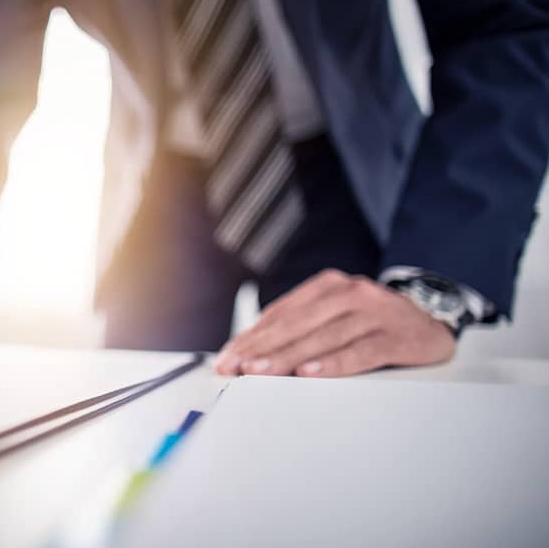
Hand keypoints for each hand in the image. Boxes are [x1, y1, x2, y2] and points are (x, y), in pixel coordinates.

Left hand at [214, 269, 455, 377]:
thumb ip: (300, 328)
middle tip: (235, 368)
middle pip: (297, 324)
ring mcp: (375, 312)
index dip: (251, 338)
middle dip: (261, 349)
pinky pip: (362, 351)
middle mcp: (350, 293)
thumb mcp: (336, 315)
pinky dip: (334, 363)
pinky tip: (311, 374)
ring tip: (261, 372)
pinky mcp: (399, 336)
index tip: (227, 358)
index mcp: (328, 286)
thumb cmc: (373, 322)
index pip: (281, 314)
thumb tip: (251, 352)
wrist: (433, 319)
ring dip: (288, 357)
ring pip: (324, 337)